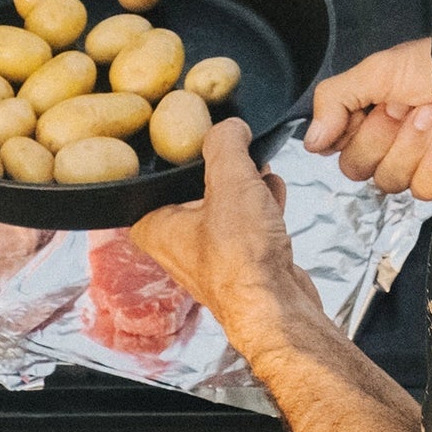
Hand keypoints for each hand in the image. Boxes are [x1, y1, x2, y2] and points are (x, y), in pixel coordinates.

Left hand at [131, 119, 323, 357]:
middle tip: (242, 154)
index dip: (185, 154)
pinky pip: (248, 223)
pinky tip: (275, 193)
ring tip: (263, 171)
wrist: (277, 306)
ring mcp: (211, 255)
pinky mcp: (241, 263)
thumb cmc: (241, 258)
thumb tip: (230, 125)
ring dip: (249, 186)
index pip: (158, 176)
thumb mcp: (229, 180)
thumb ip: (225, 143)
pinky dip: (262, 207)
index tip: (206, 136)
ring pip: (226, 205)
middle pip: (198, 187)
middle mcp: (177, 244)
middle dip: (226, 169)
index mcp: (154, 226)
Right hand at [304, 38, 431, 200]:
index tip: (373, 105)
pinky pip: (422, 188)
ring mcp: (416, 164)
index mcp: (368, 118)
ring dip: (410, 144)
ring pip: (390, 180)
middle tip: (404, 108)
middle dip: (381, 135)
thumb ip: (335, 99)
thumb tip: (310, 143)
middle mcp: (388, 144)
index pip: (337, 148)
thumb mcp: (377, 70)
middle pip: (358, 168)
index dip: (352, 129)